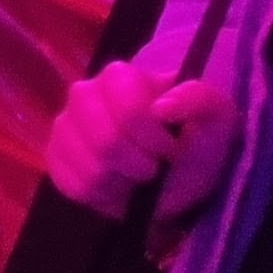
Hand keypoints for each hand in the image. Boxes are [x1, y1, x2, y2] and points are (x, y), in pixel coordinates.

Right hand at [44, 61, 232, 220]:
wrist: (175, 178)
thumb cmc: (195, 143)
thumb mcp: (216, 118)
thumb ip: (199, 99)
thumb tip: (162, 108)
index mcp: (121, 77)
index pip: (127, 107)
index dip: (152, 137)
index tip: (171, 149)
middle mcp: (83, 94)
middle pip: (104, 140)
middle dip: (138, 164)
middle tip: (155, 167)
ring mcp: (64, 126)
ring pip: (89, 166)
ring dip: (123, 182)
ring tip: (137, 178)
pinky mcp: (55, 157)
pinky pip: (72, 185)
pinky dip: (103, 195)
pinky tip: (117, 187)